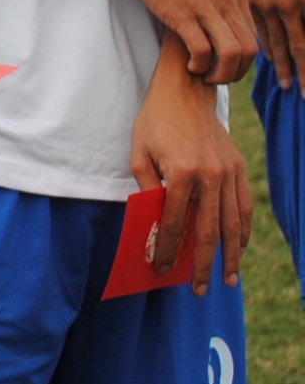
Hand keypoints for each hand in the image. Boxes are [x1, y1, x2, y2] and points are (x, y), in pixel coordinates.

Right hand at [118, 0, 256, 84]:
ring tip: (206, 75)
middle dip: (237, 70)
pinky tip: (190, 65)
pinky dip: (200, 65)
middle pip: (249, 48)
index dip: (243, 54)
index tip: (225, 61)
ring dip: (222, 73)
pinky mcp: (182, 14)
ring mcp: (205, 6)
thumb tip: (217, 3)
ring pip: (231, 53)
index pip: (253, 32)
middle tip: (219, 76)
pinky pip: (202, 50)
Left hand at [130, 57, 251, 294]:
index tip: (160, 269)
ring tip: (225, 280)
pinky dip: (243, 232)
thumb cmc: (154, 123)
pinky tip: (238, 249)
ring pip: (232, 225)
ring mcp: (229, 174)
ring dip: (229, 256)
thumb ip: (147, 190)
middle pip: (208, 231)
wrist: (185, 93)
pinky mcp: (240, 170)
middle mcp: (210, 176)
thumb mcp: (138, 154)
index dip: (167, 249)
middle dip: (201, 264)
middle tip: (197, 289)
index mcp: (181, 173)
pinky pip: (244, 208)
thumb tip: (152, 227)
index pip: (173, 223)